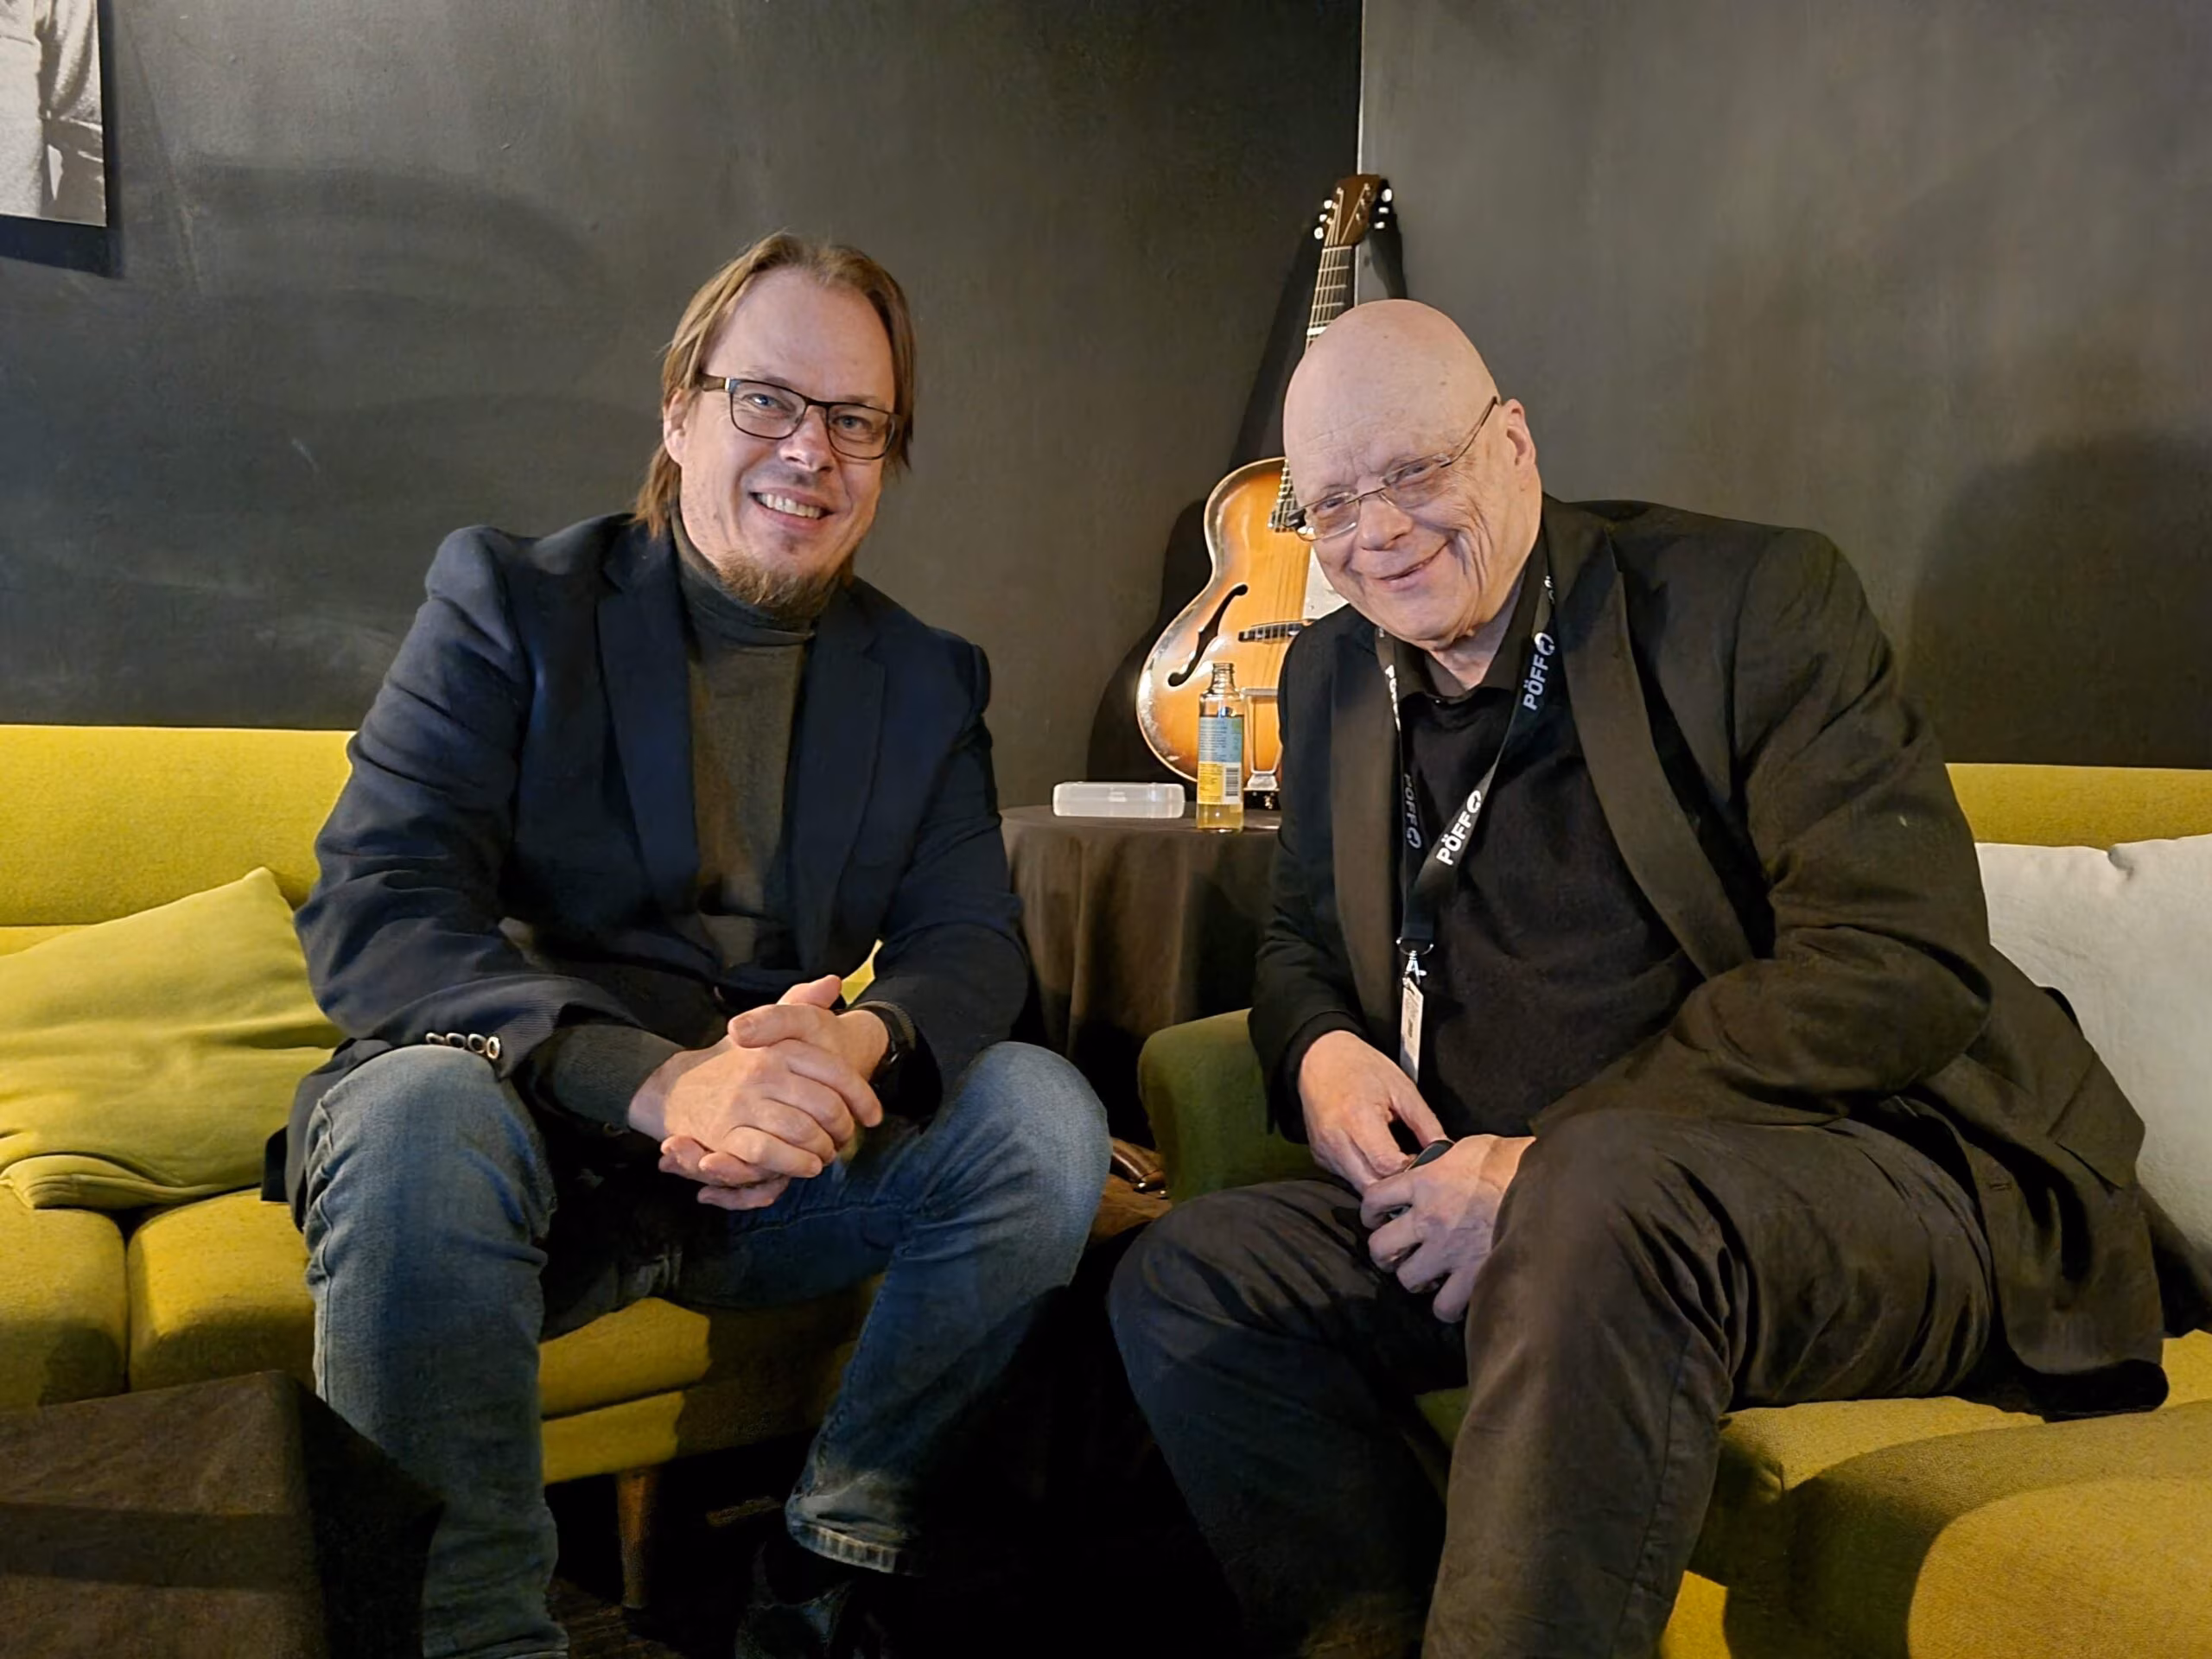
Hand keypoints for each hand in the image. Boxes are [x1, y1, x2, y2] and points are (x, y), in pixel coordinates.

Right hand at [632, 976, 884, 1207]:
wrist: (677, 1088)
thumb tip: (833, 981)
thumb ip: (800, 1004)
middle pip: (825, 1106)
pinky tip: (807, 1165)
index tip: (873, 1115)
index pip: (836, 1073)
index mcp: (779, 1047)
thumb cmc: (735, 1064)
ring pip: (801, 1130)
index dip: (862, 1098)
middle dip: (843, 1128)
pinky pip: (769, 1153)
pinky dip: (794, 1162)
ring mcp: (742, 1103)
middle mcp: (762, 1072)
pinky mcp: (725, 1134)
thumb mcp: (767, 1029)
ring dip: (822, 1149)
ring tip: (827, 1153)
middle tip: (845, 1138)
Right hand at [1297, 1029, 1448, 1193]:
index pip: (1387, 1166)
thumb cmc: (1361, 1067)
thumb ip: (1426, 1123)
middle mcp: (1337, 1140)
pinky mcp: (1319, 1156)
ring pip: (1358, 1186)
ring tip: (1395, 1165)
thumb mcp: (1402, 1088)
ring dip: (1380, 1182)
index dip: (1409, 1171)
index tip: (1421, 1164)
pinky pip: (1346, 1176)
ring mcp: (1325, 1151)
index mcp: (1359, 1119)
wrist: (1320, 1057)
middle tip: (1412, 1172)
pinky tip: (1374, 1157)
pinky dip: (1364, 1174)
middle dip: (1395, 1186)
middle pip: (1371, 1185)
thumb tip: (1444, 1150)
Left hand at [1359, 1133, 1531, 1320]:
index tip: (1375, 1218)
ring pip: (1407, 1279)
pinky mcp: (1472, 1275)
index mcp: (1424, 1182)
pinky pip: (1443, 1305)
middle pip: (1381, 1247)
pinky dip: (1445, 1305)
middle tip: (1397, 1253)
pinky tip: (1452, 1296)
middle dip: (1385, 1253)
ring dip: (1414, 1279)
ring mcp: (1448, 1250)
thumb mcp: (1467, 1148)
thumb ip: (1442, 1161)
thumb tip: (1433, 1166)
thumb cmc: (1510, 1160)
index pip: (1374, 1198)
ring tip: (1426, 1276)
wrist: (1544, 1183)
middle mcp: (1428, 1218)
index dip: (1370, 1212)